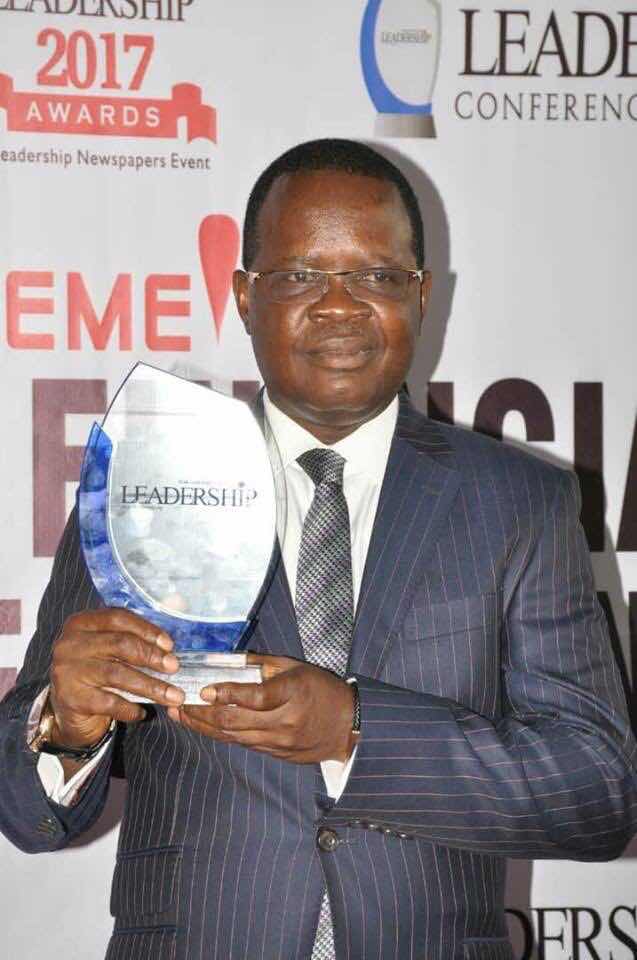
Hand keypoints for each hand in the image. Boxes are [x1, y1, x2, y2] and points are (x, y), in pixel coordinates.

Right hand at [48, 608, 184, 748]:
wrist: (67, 710)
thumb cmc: (96, 672)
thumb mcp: (109, 648)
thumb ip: (134, 633)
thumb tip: (176, 607)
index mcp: (81, 623)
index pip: (117, 618)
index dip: (146, 630)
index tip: (169, 645)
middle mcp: (69, 644)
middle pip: (119, 644)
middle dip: (151, 656)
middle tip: (174, 667)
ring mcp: (67, 671)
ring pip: (116, 674)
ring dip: (150, 685)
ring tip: (172, 695)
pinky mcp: (71, 698)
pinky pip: (108, 702)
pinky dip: (130, 708)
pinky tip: (142, 712)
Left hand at [168, 654, 356, 763]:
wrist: (348, 726)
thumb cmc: (321, 689)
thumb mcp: (296, 667)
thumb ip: (262, 665)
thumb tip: (227, 660)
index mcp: (293, 693)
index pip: (256, 697)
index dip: (228, 694)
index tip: (204, 689)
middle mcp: (285, 721)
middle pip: (235, 721)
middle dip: (201, 713)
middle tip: (178, 702)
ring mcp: (280, 743)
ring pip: (233, 737)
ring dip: (203, 726)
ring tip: (180, 715)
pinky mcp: (276, 755)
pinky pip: (243, 745)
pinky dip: (220, 735)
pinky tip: (204, 726)